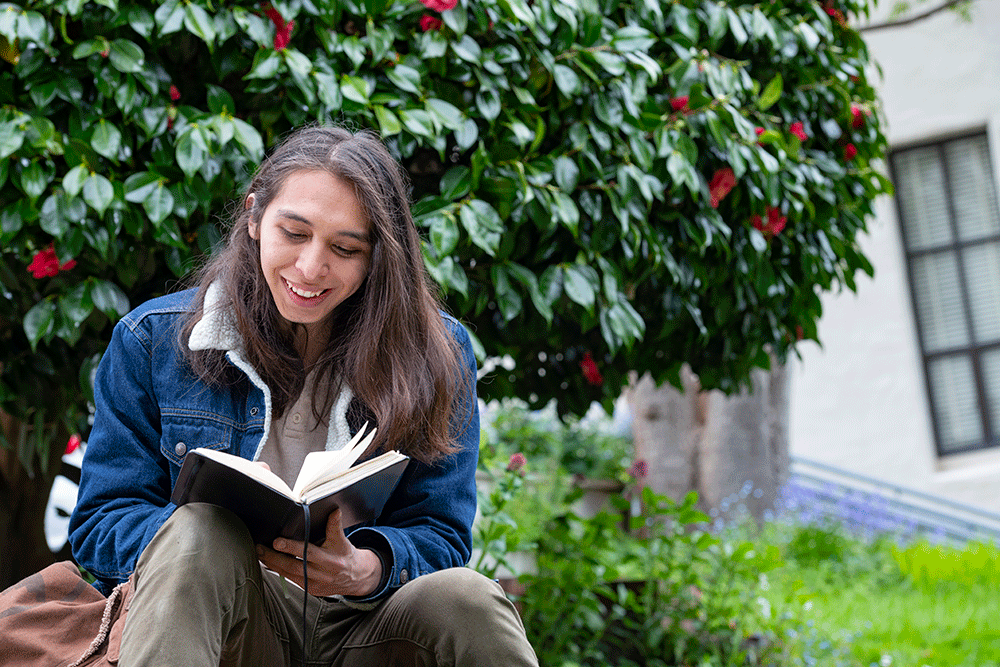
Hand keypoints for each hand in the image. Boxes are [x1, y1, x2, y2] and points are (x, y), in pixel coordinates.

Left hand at [256, 508, 382, 597]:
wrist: (356, 577)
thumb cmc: (345, 554)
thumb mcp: (342, 540)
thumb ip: (335, 527)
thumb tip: (333, 510)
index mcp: (332, 559)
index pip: (309, 552)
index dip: (293, 547)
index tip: (277, 540)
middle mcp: (323, 573)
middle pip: (295, 565)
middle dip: (275, 556)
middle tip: (260, 547)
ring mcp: (315, 584)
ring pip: (290, 574)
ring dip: (272, 563)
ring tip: (259, 552)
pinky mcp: (310, 590)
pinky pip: (291, 580)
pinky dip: (278, 570)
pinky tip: (268, 562)